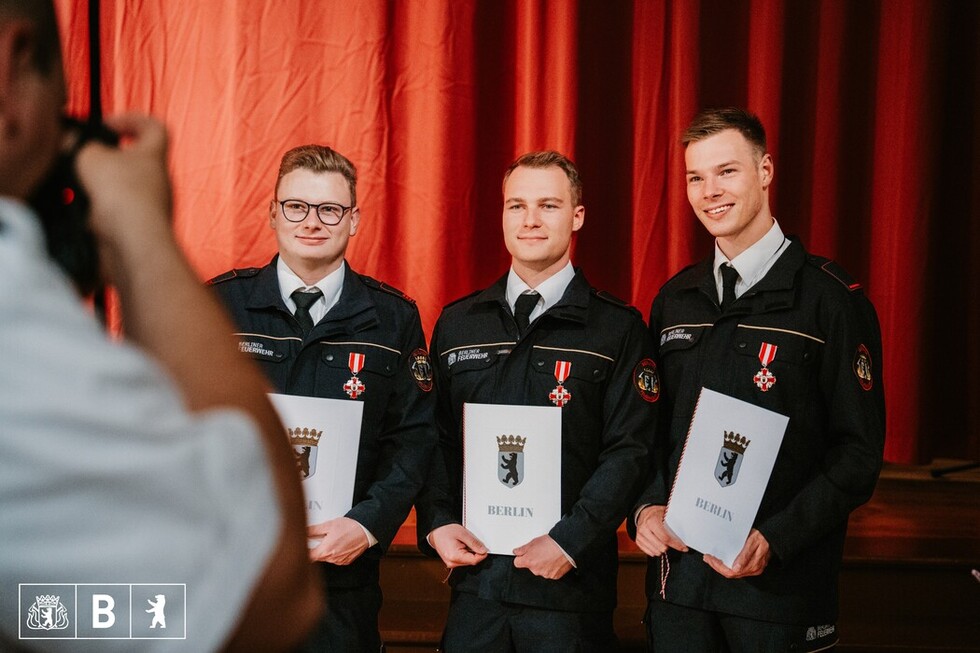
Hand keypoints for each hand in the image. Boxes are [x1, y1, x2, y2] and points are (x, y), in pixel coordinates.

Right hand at [74, 113, 172, 266]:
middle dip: (104, 159)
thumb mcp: (91, 157)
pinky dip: (96, 211)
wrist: (133, 242)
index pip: (155, 128)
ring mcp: (150, 206)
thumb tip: (75, 144)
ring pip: (121, 189)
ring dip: (96, 187)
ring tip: (77, 189)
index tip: (108, 125)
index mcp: (153, 156)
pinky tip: (83, 212)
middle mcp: (157, 181)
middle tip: (83, 161)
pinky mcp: (137, 227)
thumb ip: (82, 145)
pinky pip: (114, 213)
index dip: (132, 120)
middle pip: (133, 161)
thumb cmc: (123, 195)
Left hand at [308, 517, 369, 564]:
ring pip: (327, 558)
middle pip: (318, 557)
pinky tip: (339, 544)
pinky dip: (335, 553)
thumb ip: (314, 530)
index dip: (305, 552)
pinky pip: (336, 559)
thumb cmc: (350, 527)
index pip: (308, 557)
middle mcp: (332, 558)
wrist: (366, 530)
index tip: (304, 547)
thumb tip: (304, 531)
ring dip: (327, 551)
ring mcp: (339, 561)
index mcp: (325, 550)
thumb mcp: (329, 525)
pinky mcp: (346, 561)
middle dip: (318, 548)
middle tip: (322, 538)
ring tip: (334, 540)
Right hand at [429, 524, 487, 567]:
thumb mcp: (463, 534)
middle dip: (475, 552)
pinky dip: (465, 553)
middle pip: (471, 561)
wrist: (436, 531)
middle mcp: (452, 563)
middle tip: (471, 541)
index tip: (484, 548)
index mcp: (454, 556)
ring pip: (468, 561)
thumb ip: (474, 543)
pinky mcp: (451, 562)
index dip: (482, 554)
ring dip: (470, 552)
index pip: (474, 560)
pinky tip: (461, 546)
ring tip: (464, 542)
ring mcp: (451, 563)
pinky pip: (463, 560)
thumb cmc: (446, 530)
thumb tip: (484, 551)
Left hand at [512, 535, 572, 579]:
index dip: (520, 558)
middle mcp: (536, 570)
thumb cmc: (552, 543)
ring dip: (542, 565)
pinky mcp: (554, 576)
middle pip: (530, 567)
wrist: (566, 547)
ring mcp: (545, 574)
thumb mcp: (534, 542)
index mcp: (529, 561)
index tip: (523, 555)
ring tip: (549, 555)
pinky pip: (549, 573)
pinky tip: (554, 560)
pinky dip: (551, 568)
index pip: (517, 563)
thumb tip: (516, 552)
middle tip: (540, 552)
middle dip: (533, 561)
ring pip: (540, 570)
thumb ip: (522, 549)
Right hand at [634, 505, 687, 556]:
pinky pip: (648, 552)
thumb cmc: (657, 514)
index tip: (683, 548)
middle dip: (669, 547)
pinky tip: (658, 546)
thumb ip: (674, 522)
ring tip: (665, 544)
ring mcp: (640, 535)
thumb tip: (688, 530)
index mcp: (652, 520)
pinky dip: (655, 551)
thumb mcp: (666, 513)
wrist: (644, 512)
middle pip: (661, 547)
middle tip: (672, 543)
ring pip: (655, 551)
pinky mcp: (638, 540)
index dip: (676, 544)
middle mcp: (644, 528)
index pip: (665, 537)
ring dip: (662, 550)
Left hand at [703, 528, 770, 578]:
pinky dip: (727, 565)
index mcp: (753, 565)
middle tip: (707, 558)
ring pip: (733, 572)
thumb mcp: (752, 542)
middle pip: (730, 573)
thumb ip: (745, 555)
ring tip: (712, 558)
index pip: (731, 572)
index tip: (710, 558)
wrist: (771, 536)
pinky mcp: (752, 566)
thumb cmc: (761, 537)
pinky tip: (722, 559)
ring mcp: (753, 569)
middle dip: (717, 566)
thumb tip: (736, 568)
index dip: (718, 567)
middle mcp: (753, 569)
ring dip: (721, 566)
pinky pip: (737, 569)